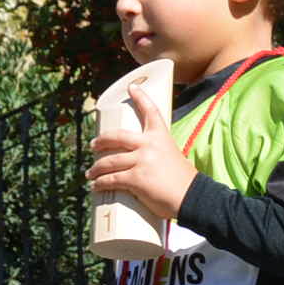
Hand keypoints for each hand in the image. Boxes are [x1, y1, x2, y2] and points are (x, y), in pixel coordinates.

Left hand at [86, 85, 195, 222]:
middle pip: (117, 136)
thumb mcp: (172, 157)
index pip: (150, 111)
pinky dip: (100, 183)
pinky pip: (112, 179)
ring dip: (96, 168)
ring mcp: (142, 161)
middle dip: (101, 141)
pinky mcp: (136, 179)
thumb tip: (139, 161)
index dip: (140, 97)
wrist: (193, 197)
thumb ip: (157, 153)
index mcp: (161, 136)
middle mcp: (150, 144)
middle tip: (93, 146)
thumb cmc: (183, 181)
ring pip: (110, 161)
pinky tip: (95, 186)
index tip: (132, 87)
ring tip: (90, 173)